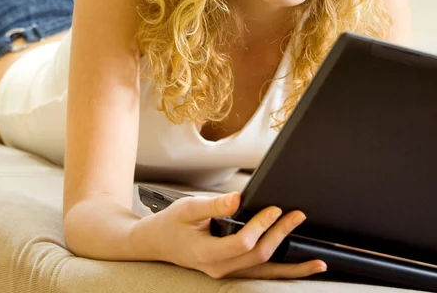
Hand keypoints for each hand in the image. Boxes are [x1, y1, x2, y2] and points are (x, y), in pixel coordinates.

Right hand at [140, 191, 326, 279]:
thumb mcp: (188, 208)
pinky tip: (299, 269)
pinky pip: (260, 275)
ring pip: (264, 272)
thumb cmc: (171, 223)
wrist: (156, 243)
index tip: (275, 208)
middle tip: (297, 216)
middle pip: (259, 256)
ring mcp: (225, 274)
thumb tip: (237, 198)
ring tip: (317, 261)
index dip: (262, 226)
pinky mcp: (230, 271)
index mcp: (207, 253)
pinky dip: (282, 272)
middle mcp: (219, 269)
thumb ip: (214, 205)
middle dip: (281, 235)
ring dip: (291, 266)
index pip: (244, 243)